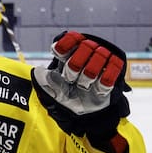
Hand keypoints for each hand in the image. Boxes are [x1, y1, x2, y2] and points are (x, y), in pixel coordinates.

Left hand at [32, 31, 130, 145]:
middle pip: (86, 45)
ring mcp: (101, 62)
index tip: (59, 54)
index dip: (66, 44)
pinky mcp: (114, 72)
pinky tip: (98, 89)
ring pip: (100, 55)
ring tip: (83, 86)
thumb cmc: (65, 96)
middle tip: (71, 79)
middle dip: (75, 64)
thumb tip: (37, 70)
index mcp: (70, 54)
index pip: (72, 38)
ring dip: (88, 74)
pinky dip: (104, 81)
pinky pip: (113, 69)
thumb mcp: (51, 88)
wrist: (82, 114)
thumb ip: (43, 78)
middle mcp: (86, 54)